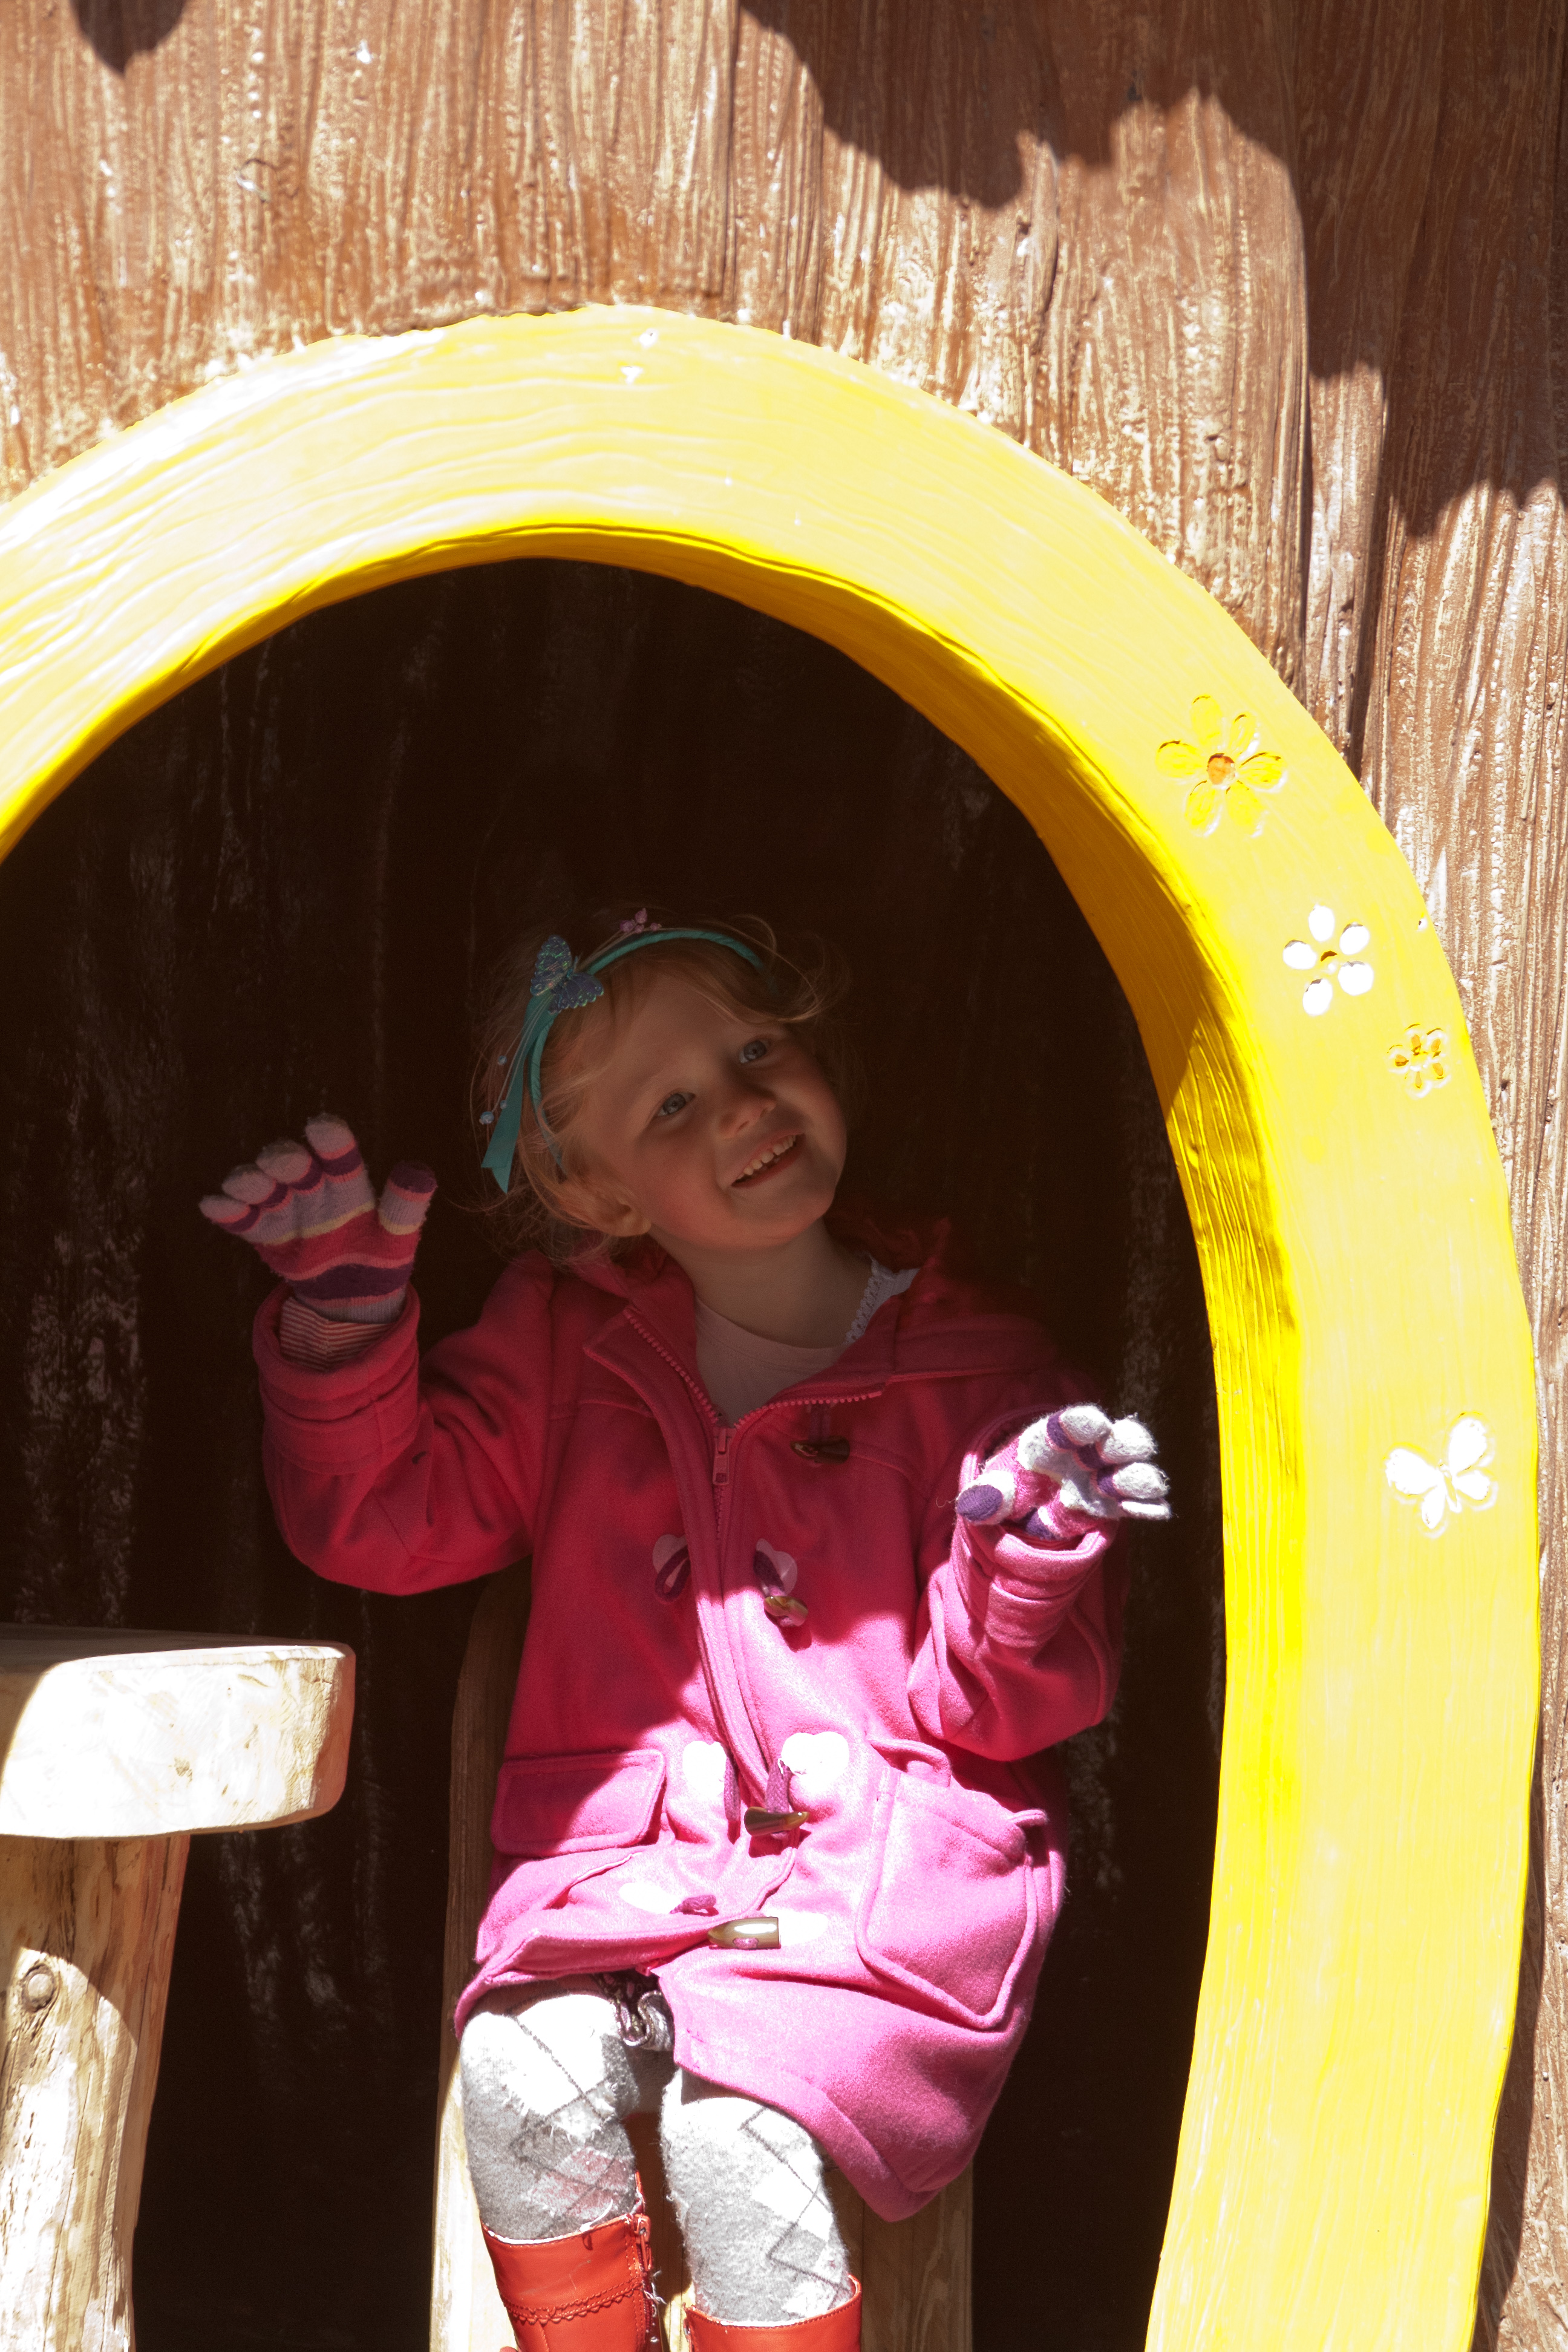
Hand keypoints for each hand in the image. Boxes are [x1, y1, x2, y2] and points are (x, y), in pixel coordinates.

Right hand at [199, 1115, 435, 1323]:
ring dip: (250, 1182)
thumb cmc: (380, 1255)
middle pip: (294, 1167)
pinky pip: (244, 1219)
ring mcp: (286, 1209)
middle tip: (279, 1160)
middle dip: (285, 1161)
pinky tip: (212, 1204)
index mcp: (348, 1184)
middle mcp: (313, 1188)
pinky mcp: (264, 1232)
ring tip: (240, 1183)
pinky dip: (228, 1212)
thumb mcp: (398, 1235)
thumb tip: (420, 1173)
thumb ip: (405, 1207)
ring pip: (264, 1188)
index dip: (331, 1142)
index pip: (340, 1157)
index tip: (320, 1126)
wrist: (353, 1295)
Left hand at [957, 1405, 1169, 1537]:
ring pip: (1134, 1466)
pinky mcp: (1117, 1501)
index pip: (1072, 1424)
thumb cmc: (1014, 1482)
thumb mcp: (997, 1488)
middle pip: (1115, 1438)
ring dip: (1138, 1476)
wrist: (1032, 1502)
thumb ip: (986, 1496)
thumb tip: (972, 1507)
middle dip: (1122, 1444)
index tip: (1096, 1425)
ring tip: (1138, 1488)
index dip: (1084, 1423)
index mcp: (1055, 1438)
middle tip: (1115, 1457)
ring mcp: (1106, 1475)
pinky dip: (1149, 1505)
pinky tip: (1155, 1510)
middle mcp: (1088, 1451)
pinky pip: (1140, 1500)